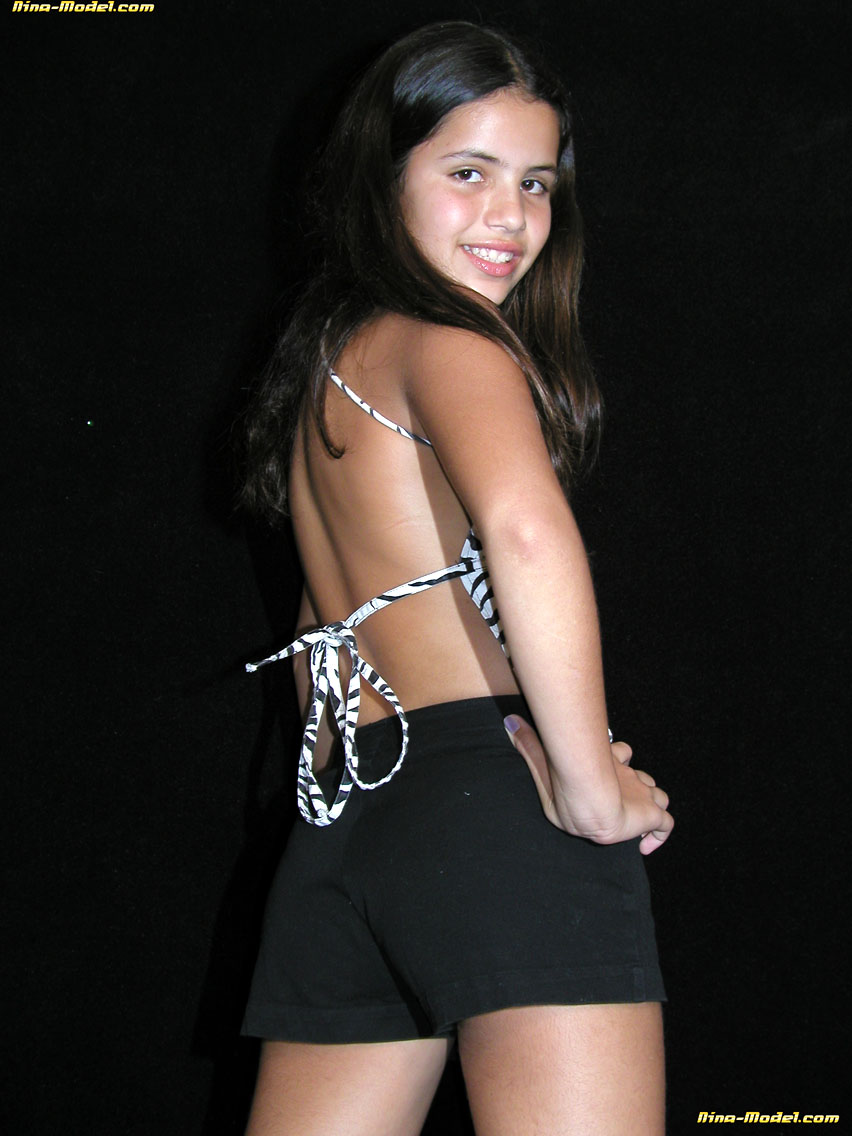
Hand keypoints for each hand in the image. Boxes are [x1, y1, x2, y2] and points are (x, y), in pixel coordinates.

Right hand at [504, 715, 673, 854]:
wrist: (592, 801)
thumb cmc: (568, 784)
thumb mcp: (543, 765)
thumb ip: (529, 746)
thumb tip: (508, 722)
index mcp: (605, 764)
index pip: (618, 755)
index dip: (616, 758)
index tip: (613, 761)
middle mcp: (626, 776)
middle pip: (639, 776)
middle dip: (634, 784)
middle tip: (621, 797)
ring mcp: (640, 794)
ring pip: (656, 796)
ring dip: (650, 804)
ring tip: (636, 817)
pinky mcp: (650, 814)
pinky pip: (665, 826)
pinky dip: (659, 835)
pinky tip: (646, 846)